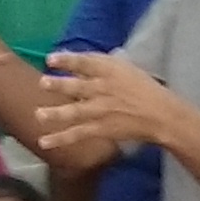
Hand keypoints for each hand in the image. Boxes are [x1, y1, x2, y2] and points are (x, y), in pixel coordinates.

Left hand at [36, 51, 199, 157]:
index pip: (86, 62)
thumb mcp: (125, 69)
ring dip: (55, 113)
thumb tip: (79, 64)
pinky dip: (60, 138)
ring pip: (74, 111)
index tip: (51, 58)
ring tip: (38, 115)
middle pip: (77, 85)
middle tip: (42, 83)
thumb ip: (102, 66)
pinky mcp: (101, 129)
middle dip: (58, 85)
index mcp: (110, 70)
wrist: (161, 114)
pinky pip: (77, 134)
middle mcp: (103, 88)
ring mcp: (101, 110)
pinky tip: (44, 142)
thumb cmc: (144, 88)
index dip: (67, 59)